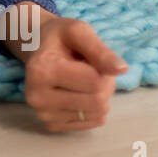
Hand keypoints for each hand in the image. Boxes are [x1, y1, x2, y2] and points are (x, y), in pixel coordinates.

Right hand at [20, 15, 127, 131]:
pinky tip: (78, 94)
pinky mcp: (51, 125)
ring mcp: (43, 113)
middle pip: (98, 101)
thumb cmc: (59, 38)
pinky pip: (91, 123)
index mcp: (41, 70)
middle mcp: (37, 96)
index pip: (95, 82)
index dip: (103, 70)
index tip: (91, 58)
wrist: (35, 48)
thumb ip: (100, 50)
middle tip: (91, 70)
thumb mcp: (79, 31)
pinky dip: (93, 109)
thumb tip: (122, 69)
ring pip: (97, 114)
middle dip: (104, 85)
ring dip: (100, 96)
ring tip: (83, 81)